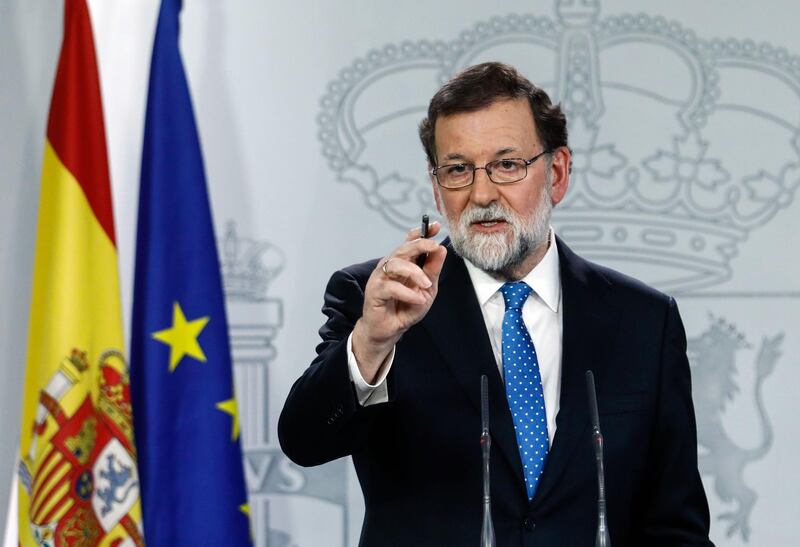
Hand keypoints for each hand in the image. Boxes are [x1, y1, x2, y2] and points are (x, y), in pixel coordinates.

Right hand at [352, 221, 446, 382]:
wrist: (390, 330)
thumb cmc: (406, 308)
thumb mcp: (427, 289)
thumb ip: (433, 270)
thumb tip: (441, 249)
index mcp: (403, 262)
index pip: (410, 241)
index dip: (422, 232)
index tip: (436, 226)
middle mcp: (390, 266)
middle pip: (403, 248)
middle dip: (420, 244)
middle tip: (434, 247)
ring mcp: (380, 277)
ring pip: (396, 264)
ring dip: (414, 273)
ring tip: (426, 285)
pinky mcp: (374, 292)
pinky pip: (391, 287)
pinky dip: (407, 293)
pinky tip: (418, 299)